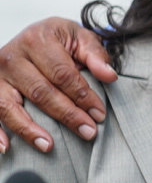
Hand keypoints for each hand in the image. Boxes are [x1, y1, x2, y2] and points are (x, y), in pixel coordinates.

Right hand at [0, 19, 116, 154]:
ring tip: (49, 146)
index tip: (99, 114)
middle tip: (88, 132)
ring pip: (10, 106)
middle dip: (67, 115)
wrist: (32, 35)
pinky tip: (7, 147)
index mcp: (37, 40)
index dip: (83, 96)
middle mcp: (12, 57)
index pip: (62, 74)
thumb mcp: (80, 38)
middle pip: (40, 92)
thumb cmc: (59, 39)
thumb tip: (110, 76)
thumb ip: (95, 55)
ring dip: (30, 129)